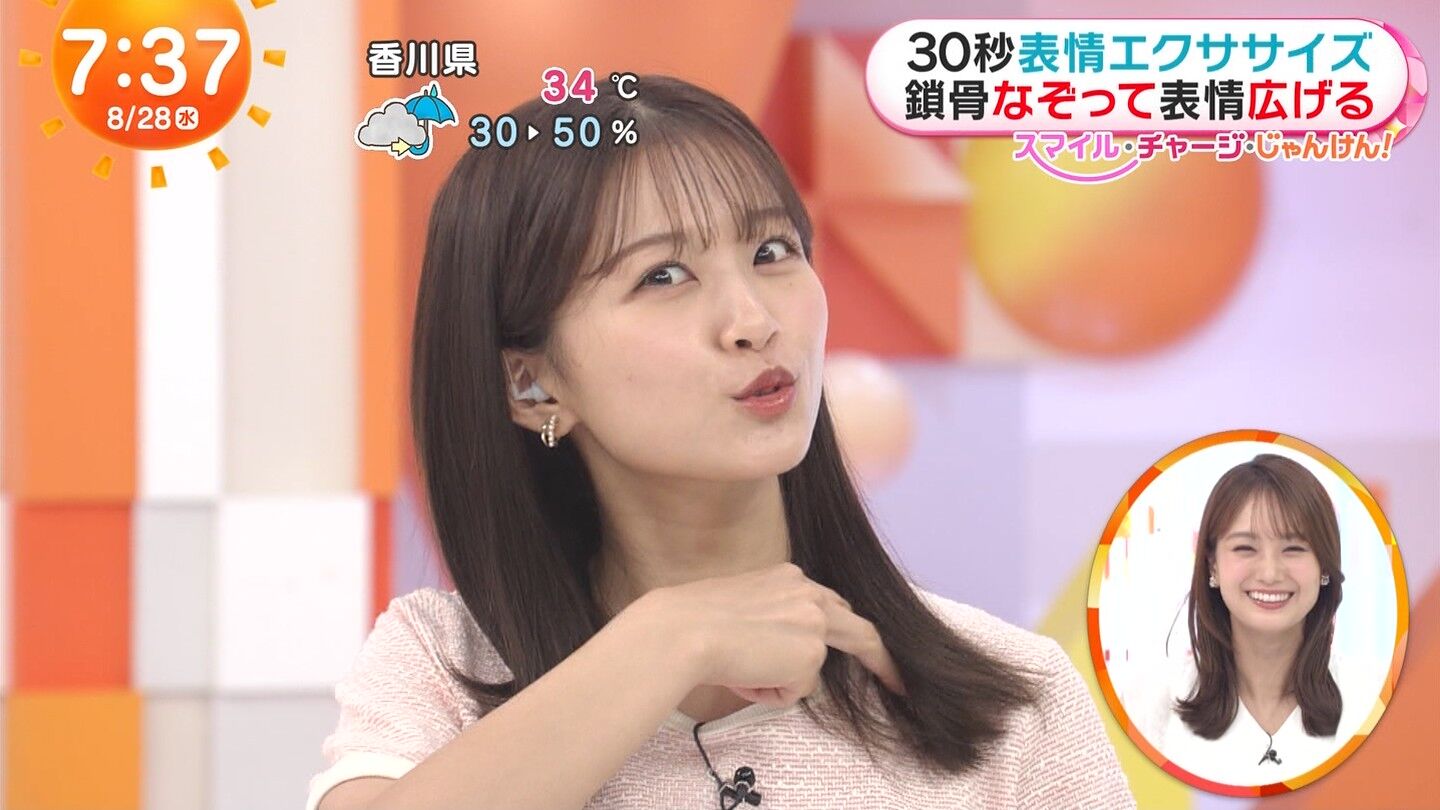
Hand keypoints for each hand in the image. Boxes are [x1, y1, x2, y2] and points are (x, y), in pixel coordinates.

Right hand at [650, 562, 905, 707]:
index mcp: (787, 577)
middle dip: (878, 656)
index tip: (868, 644)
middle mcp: (807, 591)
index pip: (828, 603)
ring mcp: (813, 620)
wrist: (683, 631)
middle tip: (899, 683)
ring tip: (741, 669)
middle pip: (853, 626)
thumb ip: (771, 622)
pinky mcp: (811, 652)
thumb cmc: (692, 622)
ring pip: (809, 667)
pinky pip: (795, 690)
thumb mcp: (740, 609)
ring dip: (778, 679)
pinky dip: (771, 692)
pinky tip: (747, 675)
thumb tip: (777, 655)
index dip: (847, 626)